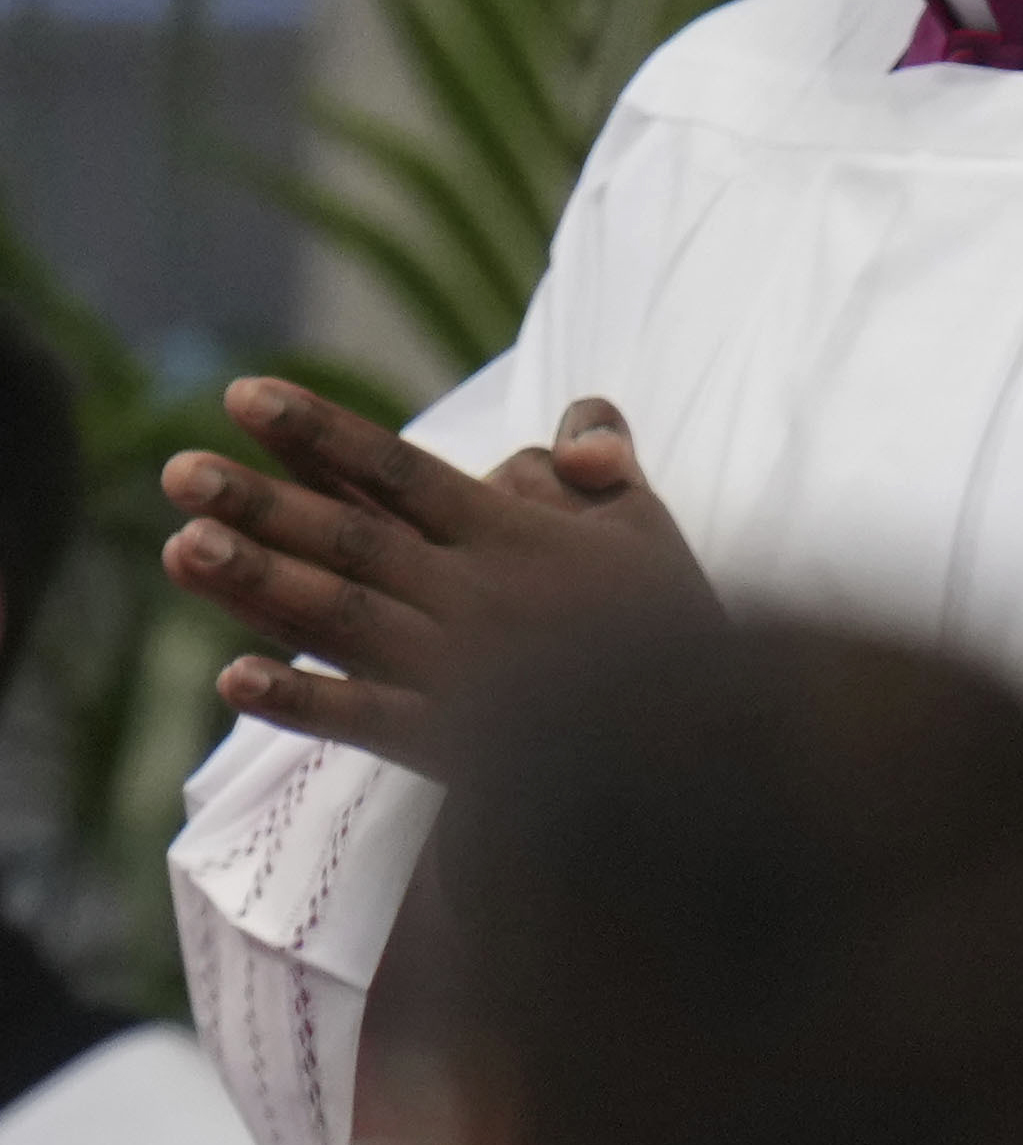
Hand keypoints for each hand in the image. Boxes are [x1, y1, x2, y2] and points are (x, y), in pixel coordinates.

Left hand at [161, 381, 716, 770]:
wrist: (723, 747)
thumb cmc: (685, 633)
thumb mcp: (654, 534)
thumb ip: (607, 468)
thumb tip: (581, 419)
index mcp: (517, 539)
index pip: (400, 471)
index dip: (321, 432)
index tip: (244, 396)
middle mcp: (479, 597)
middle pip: (353, 540)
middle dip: (264, 504)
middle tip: (178, 471)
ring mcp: (467, 672)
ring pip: (347, 618)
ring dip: (261, 586)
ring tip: (182, 549)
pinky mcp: (466, 744)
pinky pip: (373, 719)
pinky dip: (305, 703)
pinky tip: (234, 680)